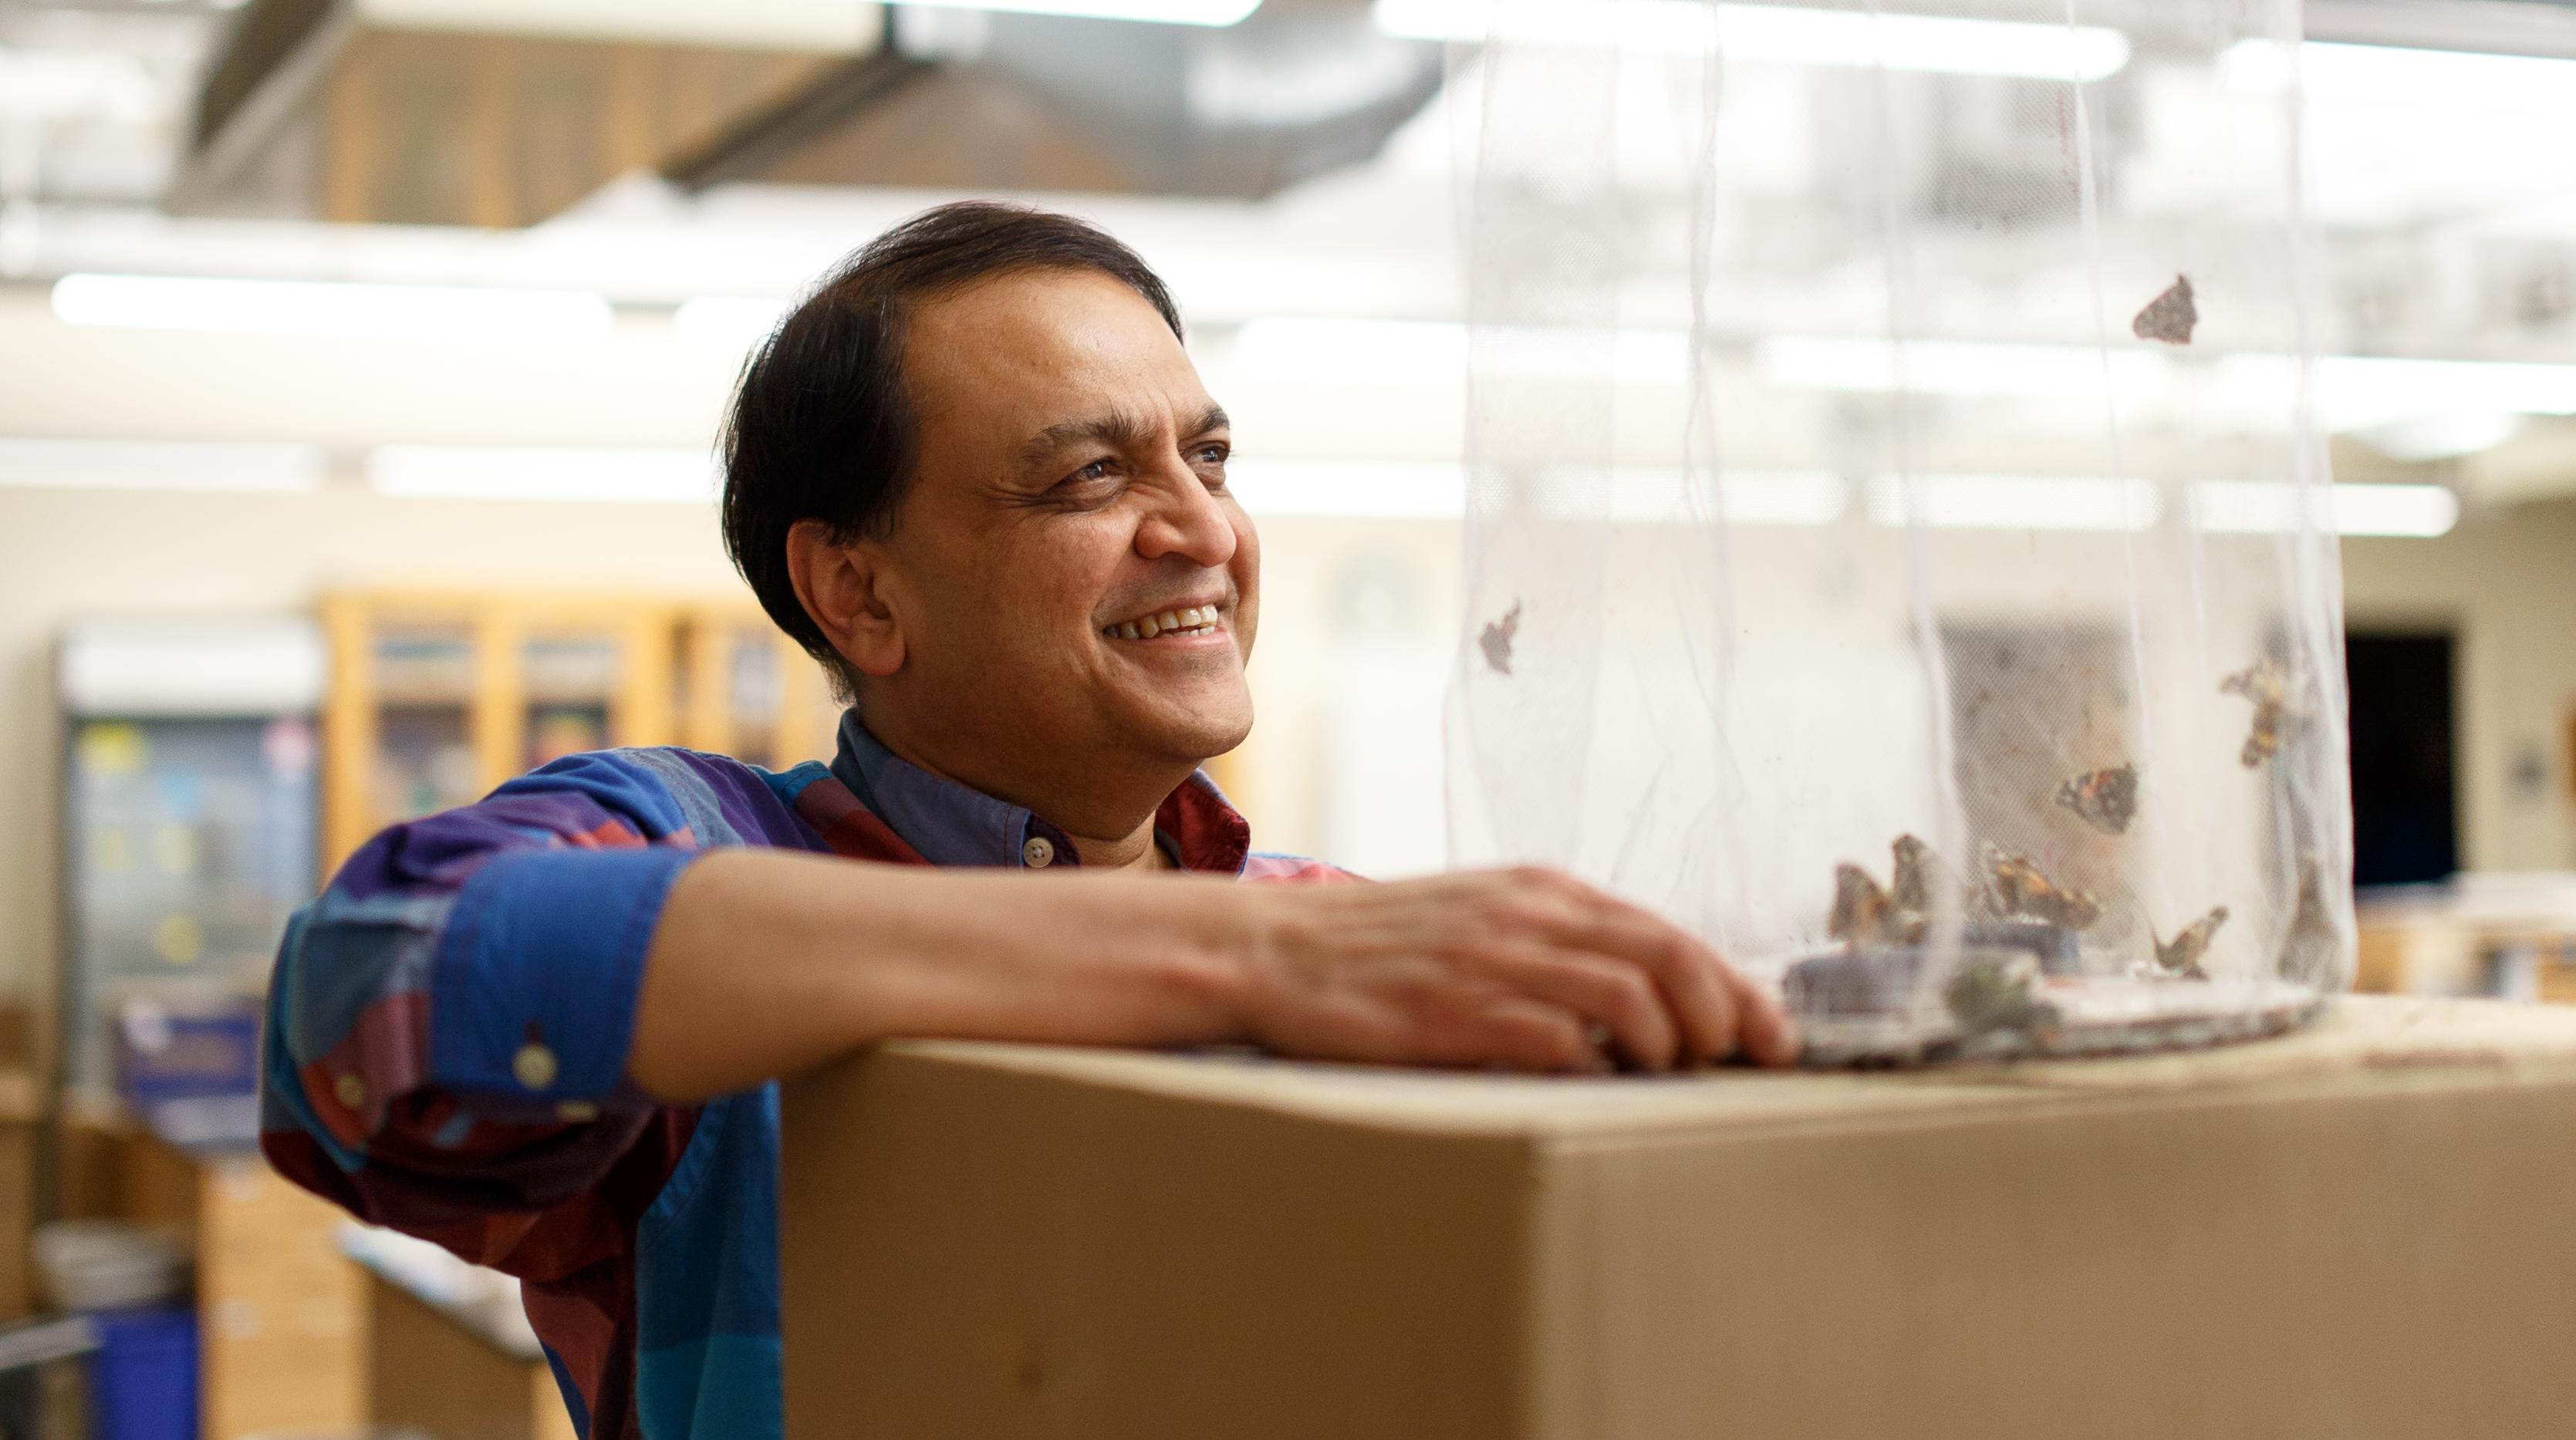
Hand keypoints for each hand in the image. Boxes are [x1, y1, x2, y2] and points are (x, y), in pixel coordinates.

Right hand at [1232, 867, 1797, 1072]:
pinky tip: (1593, 1085)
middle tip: (1743, 1062)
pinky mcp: (1456, 1013)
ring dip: (1668, 1044)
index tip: (1772, 1036)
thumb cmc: (1383, 947)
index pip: (1669, 933)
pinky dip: (1593, 1066)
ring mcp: (1493, 962)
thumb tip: (1646, 992)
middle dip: (1725, 1017)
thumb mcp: (1483, 917)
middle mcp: (1529, 916)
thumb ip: (1557, 942)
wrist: (1275, 951)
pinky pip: (1556, 1040)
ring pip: (1628, 997)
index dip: (1735, 987)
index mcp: (1541, 891)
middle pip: (1669, 958)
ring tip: (1669, 1076)